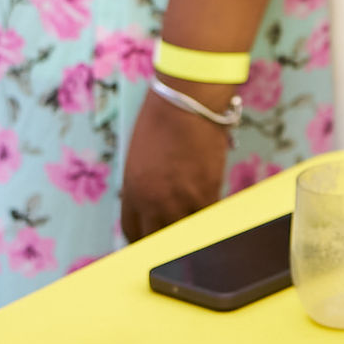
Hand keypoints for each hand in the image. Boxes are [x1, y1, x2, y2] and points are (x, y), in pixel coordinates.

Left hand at [120, 85, 234, 242]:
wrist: (187, 102)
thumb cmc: (162, 119)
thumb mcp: (139, 157)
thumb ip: (143, 184)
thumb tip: (152, 202)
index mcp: (132, 191)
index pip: (132, 231)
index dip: (143, 238)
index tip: (151, 238)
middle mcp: (154, 202)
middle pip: (156, 240)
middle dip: (164, 241)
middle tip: (174, 238)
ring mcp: (181, 201)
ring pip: (185, 234)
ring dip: (190, 230)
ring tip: (196, 223)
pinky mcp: (207, 194)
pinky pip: (207, 218)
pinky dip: (209, 217)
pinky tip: (211, 210)